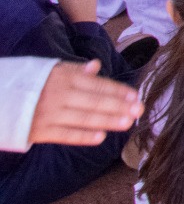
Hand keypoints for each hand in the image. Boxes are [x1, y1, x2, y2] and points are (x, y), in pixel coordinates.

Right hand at [28, 60, 142, 145]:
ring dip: (108, 121)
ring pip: (84, 118)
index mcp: (62, 77)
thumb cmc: (24, 81)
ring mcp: (48, 114)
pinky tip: (101, 137)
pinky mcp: (38, 131)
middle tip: (139, 111)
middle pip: (95, 102)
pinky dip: (83, 136)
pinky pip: (65, 134)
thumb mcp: (47, 69)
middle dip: (119, 106)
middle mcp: (57, 94)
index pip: (96, 85)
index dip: (117, 91)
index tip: (135, 96)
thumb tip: (96, 66)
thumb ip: (73, 70)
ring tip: (127, 123)